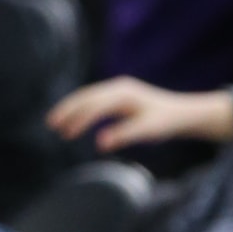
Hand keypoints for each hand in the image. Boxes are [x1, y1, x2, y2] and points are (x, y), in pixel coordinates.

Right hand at [48, 75, 232, 149]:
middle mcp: (118, 87)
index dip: (79, 119)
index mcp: (123, 93)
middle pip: (86, 96)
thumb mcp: (147, 131)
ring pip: (88, 96)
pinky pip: (94, 99)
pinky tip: (74, 119)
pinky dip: (81, 108)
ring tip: (56, 124)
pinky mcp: (118, 96)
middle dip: (68, 110)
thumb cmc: (165, 122)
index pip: (95, 105)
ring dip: (71, 108)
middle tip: (51, 125)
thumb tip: (100, 144)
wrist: (181, 113)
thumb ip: (124, 135)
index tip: (66, 133)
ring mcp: (118, 89)